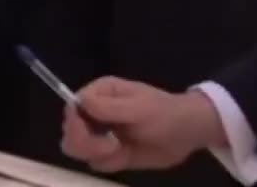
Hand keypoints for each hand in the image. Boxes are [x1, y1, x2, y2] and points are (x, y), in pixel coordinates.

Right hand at [60, 77, 224, 173]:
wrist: (186, 134)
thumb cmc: (165, 114)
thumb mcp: (138, 108)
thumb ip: (108, 107)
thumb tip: (78, 102)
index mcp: (101, 93)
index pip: (72, 106)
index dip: (75, 122)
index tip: (88, 132)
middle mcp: (96, 112)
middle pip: (70, 130)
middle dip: (85, 142)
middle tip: (110, 147)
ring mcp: (102, 134)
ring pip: (78, 149)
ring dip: (96, 153)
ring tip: (119, 151)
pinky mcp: (110, 153)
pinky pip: (95, 163)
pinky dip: (108, 163)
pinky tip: (125, 156)